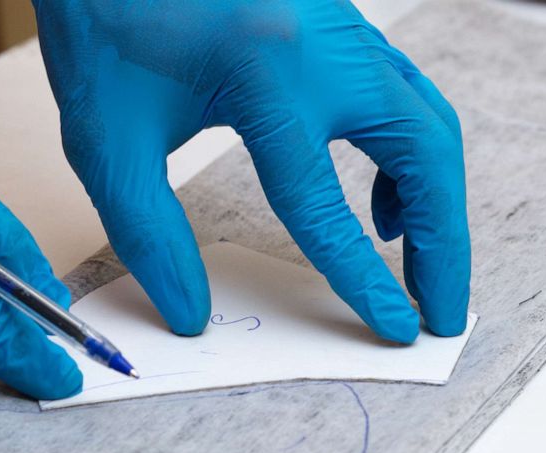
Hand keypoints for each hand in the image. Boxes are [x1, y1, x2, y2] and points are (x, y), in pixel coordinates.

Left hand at [34, 0, 469, 341]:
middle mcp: (321, 45)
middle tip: (441, 310)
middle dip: (444, 243)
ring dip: (435, 196)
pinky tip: (379, 193)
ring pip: (427, 118)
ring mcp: (338, 25)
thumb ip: (148, 233)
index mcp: (263, 75)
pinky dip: (408, 151)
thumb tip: (192, 313)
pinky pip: (400, 92)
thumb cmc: (101, 23)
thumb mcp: (105, 138)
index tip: (397, 329)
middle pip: (424, 152)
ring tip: (413, 261)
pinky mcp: (336, 22)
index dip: (364, 278)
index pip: (325, 202)